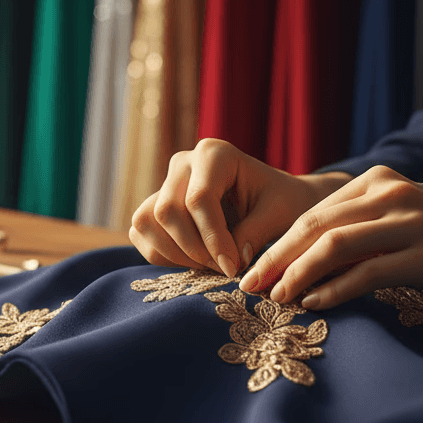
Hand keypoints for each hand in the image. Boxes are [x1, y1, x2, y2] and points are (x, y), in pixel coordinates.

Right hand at [128, 138, 350, 276]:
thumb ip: (254, 235)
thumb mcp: (279, 215)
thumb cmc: (281, 201)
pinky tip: (192, 261)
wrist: (273, 198)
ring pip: (146, 221)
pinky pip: (140, 232)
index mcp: (215, 153)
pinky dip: (161, 254)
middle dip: (193, 248)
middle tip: (223, 268)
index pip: (199, 198)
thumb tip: (229, 264)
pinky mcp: (154, 202)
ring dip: (174, 252)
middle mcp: (183, 162)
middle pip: (167, 210)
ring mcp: (164, 181)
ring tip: (208, 265)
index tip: (232, 268)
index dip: (212, 239)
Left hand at [239, 164, 422, 307]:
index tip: (251, 270)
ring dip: (299, 273)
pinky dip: (336, 289)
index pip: (312, 213)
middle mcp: (389, 193)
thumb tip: (287, 266)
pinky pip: (370, 272)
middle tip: (250, 287)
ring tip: (277, 298)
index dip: (277, 244)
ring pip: (336, 246)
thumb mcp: (388, 224)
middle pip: (317, 226)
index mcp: (374, 181)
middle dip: (277, 259)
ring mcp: (411, 221)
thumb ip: (347, 233)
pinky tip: (314, 303)